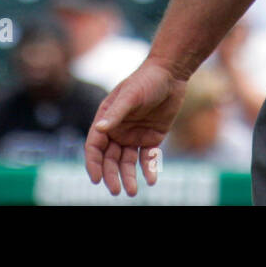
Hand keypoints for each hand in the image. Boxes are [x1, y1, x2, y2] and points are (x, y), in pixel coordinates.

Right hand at [85, 59, 186, 195]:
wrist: (171, 74)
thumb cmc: (146, 80)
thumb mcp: (130, 95)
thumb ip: (116, 113)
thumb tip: (99, 129)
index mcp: (106, 119)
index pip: (94, 146)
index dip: (93, 163)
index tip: (96, 179)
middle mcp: (118, 130)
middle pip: (110, 159)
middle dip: (111, 175)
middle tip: (116, 191)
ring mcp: (134, 136)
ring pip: (127, 162)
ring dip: (128, 177)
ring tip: (133, 191)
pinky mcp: (151, 138)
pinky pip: (147, 158)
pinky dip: (148, 170)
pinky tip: (151, 180)